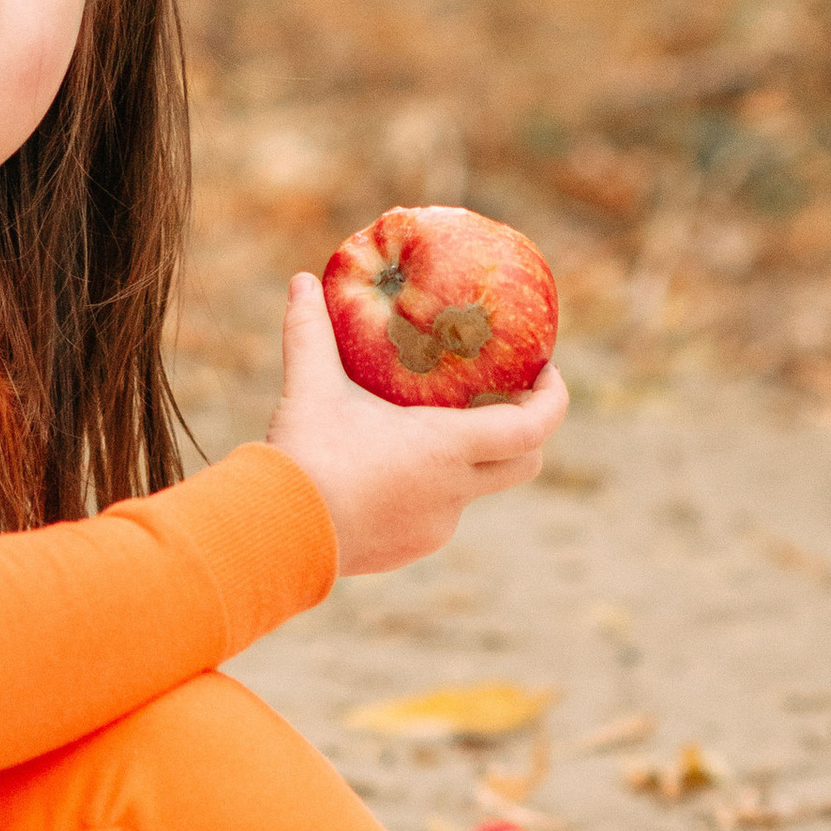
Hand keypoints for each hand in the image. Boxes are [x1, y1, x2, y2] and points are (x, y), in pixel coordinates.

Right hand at [266, 269, 565, 577]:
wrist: (276, 538)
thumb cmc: (305, 458)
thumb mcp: (309, 387)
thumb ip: (310, 331)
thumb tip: (302, 281)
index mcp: (446, 448)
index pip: (532, 428)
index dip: (553, 399)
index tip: (548, 372)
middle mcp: (453, 492)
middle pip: (523, 464)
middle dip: (526, 430)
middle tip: (506, 398)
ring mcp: (434, 527)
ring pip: (474, 489)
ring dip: (468, 459)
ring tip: (433, 428)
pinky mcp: (408, 549)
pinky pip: (437, 514)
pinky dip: (430, 488)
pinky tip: (391, 469)